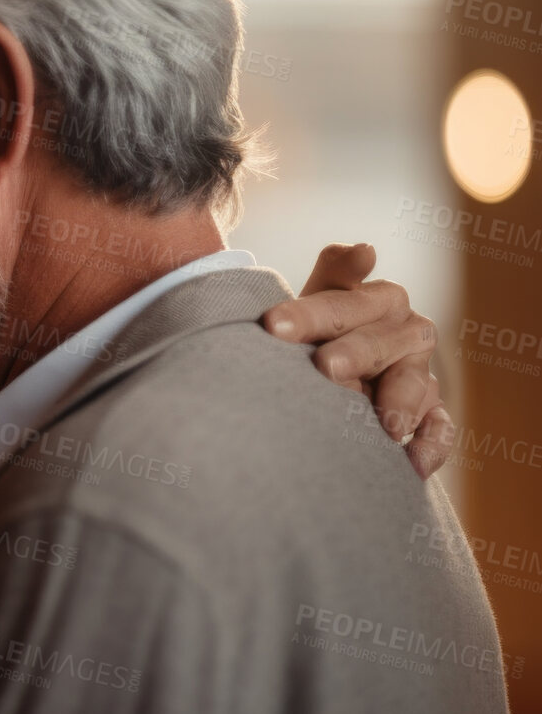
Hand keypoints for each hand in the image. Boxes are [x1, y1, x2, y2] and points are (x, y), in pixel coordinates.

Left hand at [261, 243, 452, 478]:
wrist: (330, 380)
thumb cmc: (318, 335)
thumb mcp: (317, 303)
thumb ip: (334, 275)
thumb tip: (363, 249)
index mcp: (375, 301)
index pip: (345, 303)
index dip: (310, 313)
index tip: (272, 325)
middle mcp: (404, 332)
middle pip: (379, 341)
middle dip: (353, 354)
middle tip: (323, 368)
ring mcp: (419, 374)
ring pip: (414, 384)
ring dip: (398, 402)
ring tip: (381, 424)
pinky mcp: (429, 413)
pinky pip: (440, 429)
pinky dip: (430, 446)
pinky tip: (412, 464)